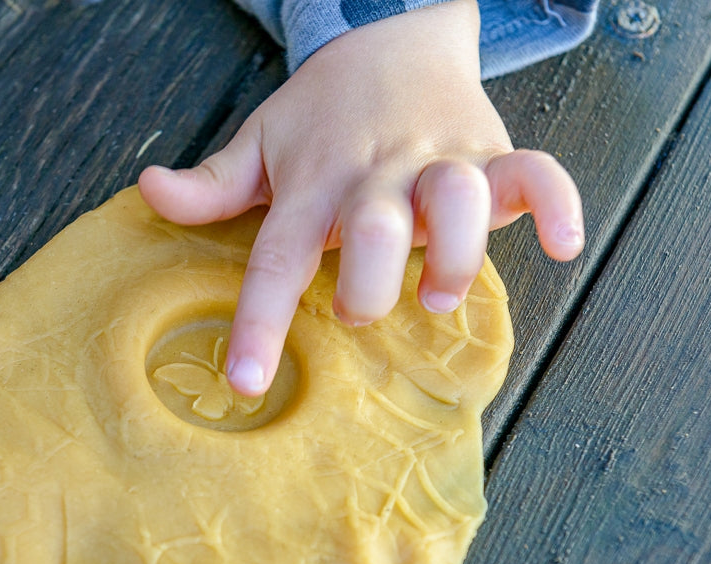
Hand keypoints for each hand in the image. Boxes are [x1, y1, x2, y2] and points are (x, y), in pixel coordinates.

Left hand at [139, 0, 582, 395]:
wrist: (393, 32)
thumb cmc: (323, 110)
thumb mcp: (260, 141)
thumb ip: (211, 183)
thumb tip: (148, 191)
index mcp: (313, 184)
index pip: (276, 259)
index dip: (258, 322)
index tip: (247, 382)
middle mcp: (374, 176)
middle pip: (371, 233)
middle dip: (366, 285)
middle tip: (356, 307)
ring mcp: (437, 162)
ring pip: (455, 203)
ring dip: (451, 256)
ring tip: (436, 292)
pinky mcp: (492, 154)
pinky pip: (535, 174)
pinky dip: (555, 204)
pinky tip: (562, 242)